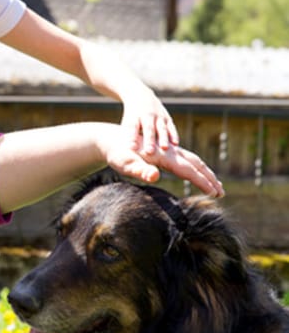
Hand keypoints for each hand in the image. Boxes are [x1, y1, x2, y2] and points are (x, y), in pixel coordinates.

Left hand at [98, 126, 223, 197]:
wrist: (111, 139)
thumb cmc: (117, 153)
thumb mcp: (124, 163)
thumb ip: (138, 170)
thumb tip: (154, 176)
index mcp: (164, 155)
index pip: (188, 170)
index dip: (202, 181)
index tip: (215, 193)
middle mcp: (169, 151)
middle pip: (196, 164)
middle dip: (210, 178)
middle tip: (222, 193)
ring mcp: (168, 150)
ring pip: (192, 160)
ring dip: (205, 172)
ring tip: (215, 185)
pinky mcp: (164, 151)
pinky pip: (185, 159)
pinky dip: (196, 167)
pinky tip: (196, 174)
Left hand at [121, 89, 178, 153]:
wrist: (140, 95)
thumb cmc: (131, 116)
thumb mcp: (126, 122)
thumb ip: (127, 136)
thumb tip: (126, 153)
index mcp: (133, 118)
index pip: (132, 128)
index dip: (132, 138)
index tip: (131, 148)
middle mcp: (146, 116)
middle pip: (148, 129)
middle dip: (149, 141)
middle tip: (149, 152)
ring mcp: (158, 115)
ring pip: (161, 128)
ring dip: (163, 138)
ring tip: (164, 149)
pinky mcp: (166, 117)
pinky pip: (170, 127)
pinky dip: (173, 135)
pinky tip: (175, 144)